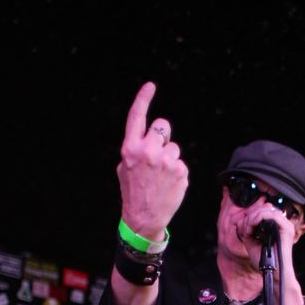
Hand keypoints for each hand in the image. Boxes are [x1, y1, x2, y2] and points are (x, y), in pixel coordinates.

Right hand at [117, 82, 188, 238]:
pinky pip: (180, 162)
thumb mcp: (124, 167)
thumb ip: (136, 148)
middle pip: (163, 126)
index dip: (143, 99)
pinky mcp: (181, 171)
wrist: (144, 218)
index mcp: (130, 149)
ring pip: (174, 146)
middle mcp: (148, 151)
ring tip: (161, 176)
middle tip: (157, 154)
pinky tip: (168, 184)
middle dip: (161, 136)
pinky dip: (176, 172)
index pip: (137, 117)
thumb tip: (148, 136)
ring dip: (169, 157)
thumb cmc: (133, 191)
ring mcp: (166, 161)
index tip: (150, 86)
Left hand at [237, 201, 298, 273]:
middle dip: (251, 217)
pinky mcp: (287, 229)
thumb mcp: (252, 242)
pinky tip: (252, 227)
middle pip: (264, 209)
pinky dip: (259, 218)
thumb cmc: (264, 261)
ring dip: (253, 217)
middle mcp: (282, 224)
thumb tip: (242, 219)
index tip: (245, 229)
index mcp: (276, 226)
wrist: (273, 273)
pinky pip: (272, 215)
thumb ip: (248, 229)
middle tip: (245, 229)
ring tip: (248, 229)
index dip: (251, 216)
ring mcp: (286, 225)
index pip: (263, 211)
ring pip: (267, 210)